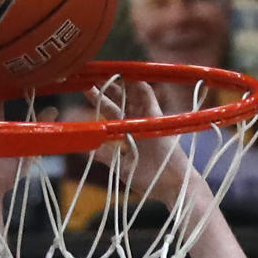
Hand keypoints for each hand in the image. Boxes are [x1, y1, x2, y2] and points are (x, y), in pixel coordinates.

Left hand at [88, 79, 192, 203]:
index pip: (110, 111)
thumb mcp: (121, 167)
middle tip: (93, 72)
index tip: (86, 87)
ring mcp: (147, 120)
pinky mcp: (158, 120)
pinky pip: (149, 99)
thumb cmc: (150, 180)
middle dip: (107, 86)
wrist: (172, 187)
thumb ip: (106, 155)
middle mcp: (136, 123)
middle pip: (120, 99)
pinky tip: (131, 76)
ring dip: (121, 82)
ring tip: (108, 69)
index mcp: (127, 133)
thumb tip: (86, 149)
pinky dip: (141, 87)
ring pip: (133, 95)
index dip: (99, 99)